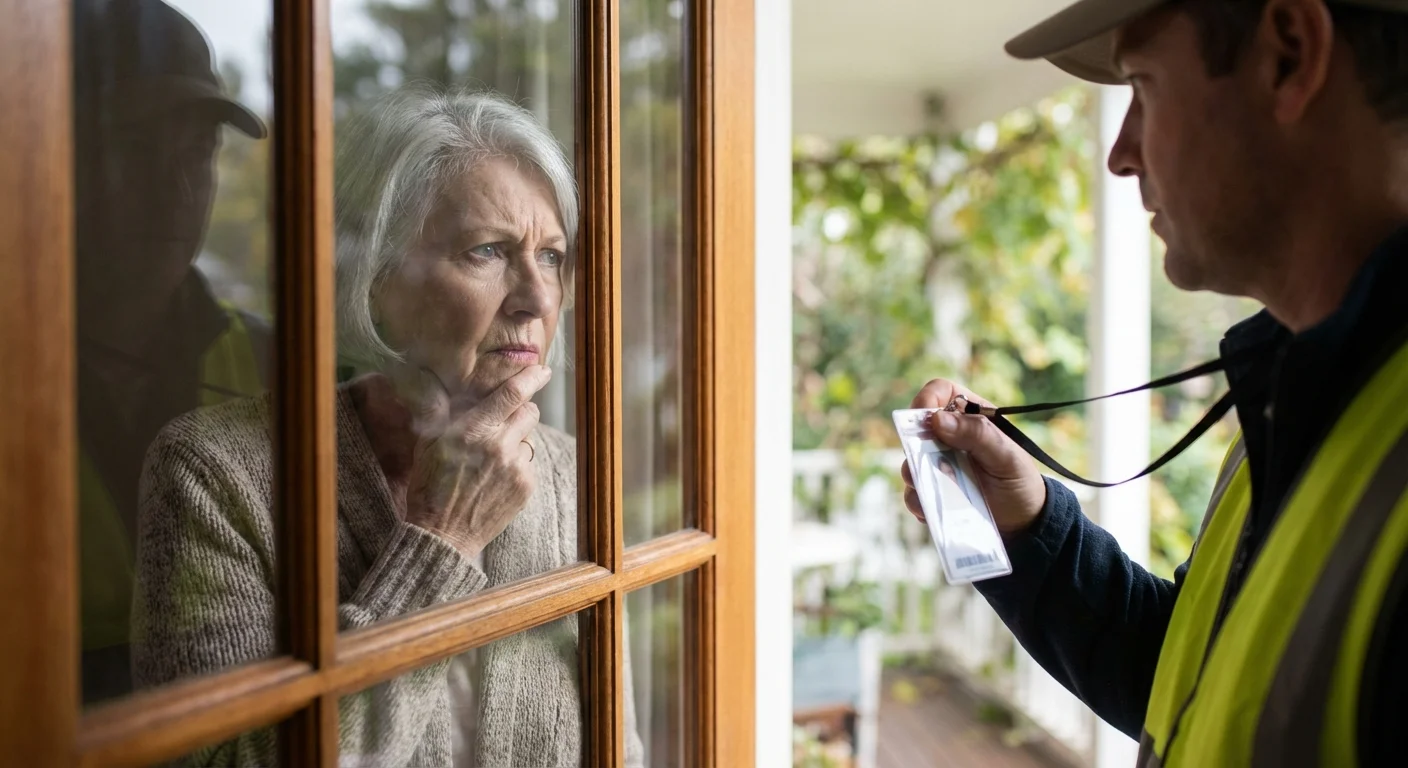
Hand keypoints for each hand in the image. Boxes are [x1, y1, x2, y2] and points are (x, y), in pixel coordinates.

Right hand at [402, 365, 551, 557]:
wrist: (443, 534)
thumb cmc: (430, 487)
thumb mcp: (428, 444)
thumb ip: (444, 413)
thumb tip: (449, 387)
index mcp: (473, 430)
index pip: (511, 395)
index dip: (530, 378)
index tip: (541, 371)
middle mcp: (499, 446)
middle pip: (529, 413)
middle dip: (521, 411)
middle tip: (505, 420)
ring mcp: (515, 468)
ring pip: (529, 439)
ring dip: (516, 441)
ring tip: (491, 459)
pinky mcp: (525, 487)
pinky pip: (528, 464)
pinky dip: (516, 466)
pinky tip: (495, 479)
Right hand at [900, 378, 1045, 535]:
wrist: (1024, 521)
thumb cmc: (1020, 480)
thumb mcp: (1007, 456)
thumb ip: (977, 434)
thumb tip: (937, 419)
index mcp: (970, 417)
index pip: (940, 392)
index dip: (928, 399)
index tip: (926, 419)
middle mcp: (948, 438)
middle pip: (916, 427)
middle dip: (916, 444)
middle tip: (927, 461)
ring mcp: (937, 465)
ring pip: (910, 462)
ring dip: (917, 475)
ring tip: (937, 489)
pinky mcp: (932, 492)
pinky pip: (913, 494)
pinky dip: (920, 502)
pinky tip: (935, 508)